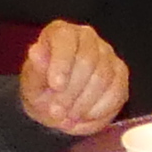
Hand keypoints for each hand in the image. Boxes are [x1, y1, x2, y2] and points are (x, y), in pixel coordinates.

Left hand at [18, 20, 131, 135]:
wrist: (55, 104)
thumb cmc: (42, 89)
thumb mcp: (31, 83)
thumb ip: (35, 69)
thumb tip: (36, 52)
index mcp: (61, 32)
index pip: (65, 40)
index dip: (61, 63)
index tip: (55, 86)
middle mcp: (87, 37)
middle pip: (87, 61)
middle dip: (71, 92)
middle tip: (57, 112)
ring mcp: (107, 54)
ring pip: (103, 78)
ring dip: (84, 104)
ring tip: (68, 118)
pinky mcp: (120, 74)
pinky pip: (117, 92)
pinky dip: (100, 110)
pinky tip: (85, 117)